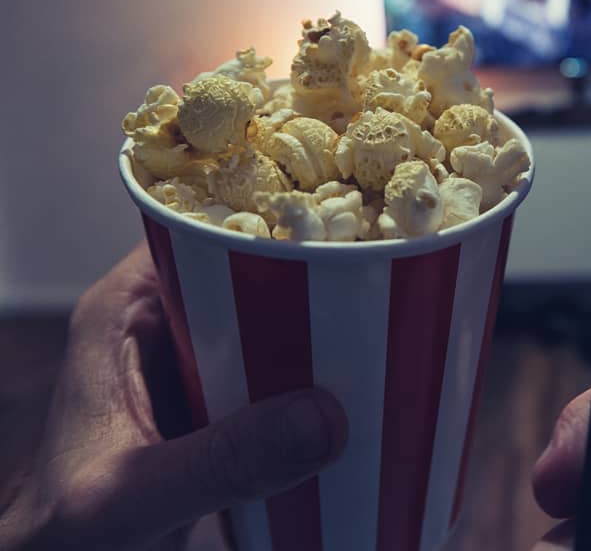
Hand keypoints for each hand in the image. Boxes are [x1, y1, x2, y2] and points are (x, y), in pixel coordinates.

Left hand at [0, 245, 346, 550]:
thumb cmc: (62, 534)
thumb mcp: (133, 496)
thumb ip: (221, 461)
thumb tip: (327, 418)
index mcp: (121, 312)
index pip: (197, 233)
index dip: (264, 224)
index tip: (335, 228)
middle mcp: (157, 325)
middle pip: (245, 276)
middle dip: (307, 282)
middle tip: (372, 290)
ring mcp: (189, 366)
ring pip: (265, 325)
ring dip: (314, 336)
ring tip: (375, 334)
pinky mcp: (214, 406)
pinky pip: (272, 374)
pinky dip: (308, 383)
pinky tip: (350, 392)